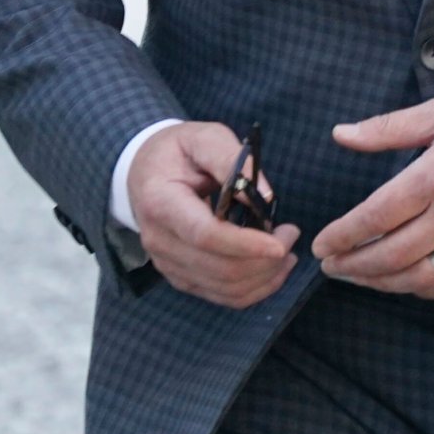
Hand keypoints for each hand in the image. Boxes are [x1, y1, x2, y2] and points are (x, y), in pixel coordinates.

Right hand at [129, 122, 301, 308]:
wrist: (143, 172)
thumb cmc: (177, 152)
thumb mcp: (202, 137)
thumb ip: (232, 160)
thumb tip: (265, 195)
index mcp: (161, 202)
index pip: (205, 235)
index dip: (246, 244)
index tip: (281, 243)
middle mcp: (159, 240)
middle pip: (219, 268)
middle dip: (265, 260)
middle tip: (291, 234)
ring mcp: (167, 263)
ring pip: (224, 288)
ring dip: (265, 277)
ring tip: (287, 252)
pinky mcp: (179, 277)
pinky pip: (221, 296)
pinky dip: (253, 289)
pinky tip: (272, 269)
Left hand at [310, 93, 433, 298]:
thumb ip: (388, 128)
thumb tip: (340, 135)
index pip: (375, 216)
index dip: (342, 235)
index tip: (322, 244)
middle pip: (390, 255)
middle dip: (352, 267)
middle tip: (331, 267)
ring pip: (419, 278)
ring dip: (381, 284)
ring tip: (359, 278)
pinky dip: (423, 290)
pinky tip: (405, 282)